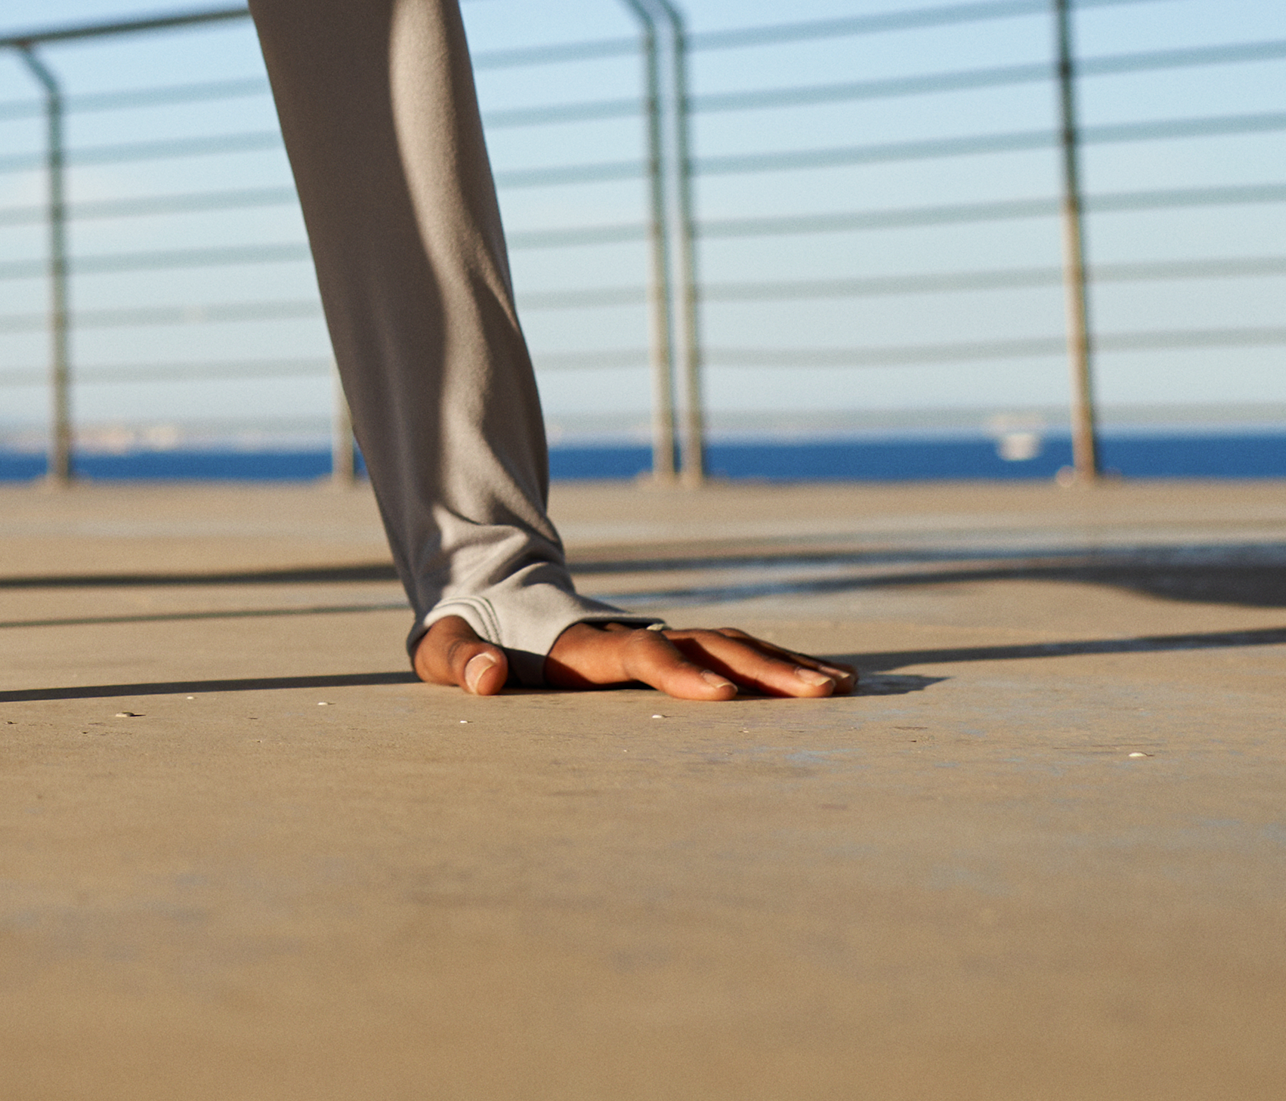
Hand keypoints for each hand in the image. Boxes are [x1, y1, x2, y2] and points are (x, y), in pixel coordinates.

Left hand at [414, 615, 853, 701]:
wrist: (486, 592)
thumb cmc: (462, 636)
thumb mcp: (440, 649)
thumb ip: (458, 660)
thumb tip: (485, 673)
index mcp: (577, 642)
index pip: (635, 655)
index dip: (675, 671)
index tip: (721, 695)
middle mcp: (627, 633)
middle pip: (704, 643)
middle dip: (763, 668)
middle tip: (824, 692)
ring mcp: (652, 635)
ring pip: (728, 643)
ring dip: (783, 663)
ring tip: (845, 685)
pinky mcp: (667, 646)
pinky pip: (729, 651)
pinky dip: (778, 662)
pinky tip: (830, 680)